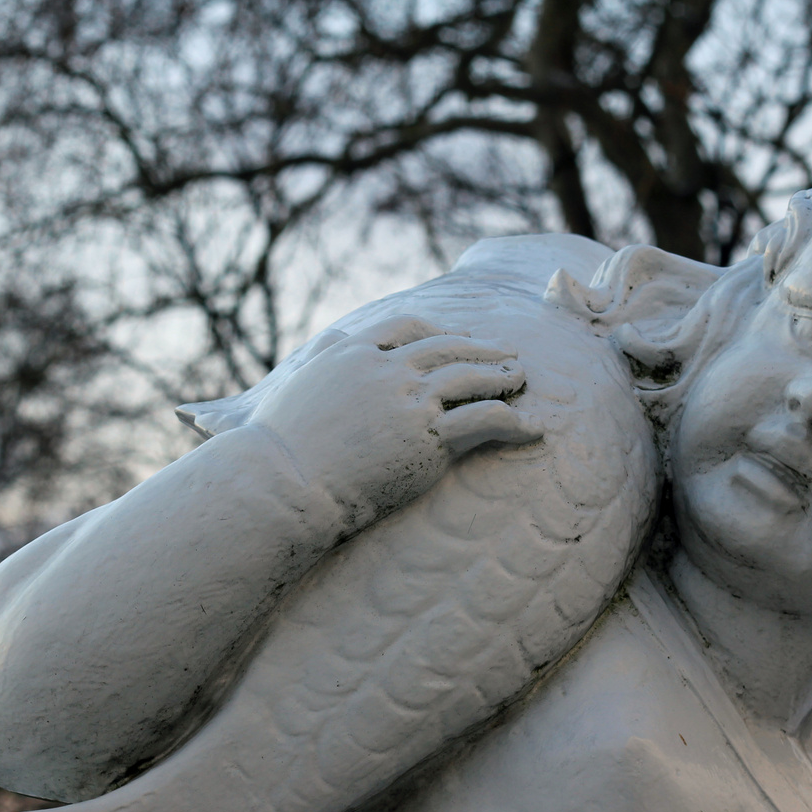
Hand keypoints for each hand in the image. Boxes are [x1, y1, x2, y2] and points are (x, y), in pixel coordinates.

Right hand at [249, 314, 542, 525]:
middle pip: (447, 347)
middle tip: (507, 355)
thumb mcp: (294, 385)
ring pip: (470, 376)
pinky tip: (531, 429)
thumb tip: (335, 340)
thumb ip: (320, 359)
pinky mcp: (428, 436)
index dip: (439, 331)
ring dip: (501, 376)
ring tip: (522, 379)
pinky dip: (513, 421)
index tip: (460, 338)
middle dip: (481, 349)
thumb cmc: (280, 447)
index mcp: (353, 352)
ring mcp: (409, 401)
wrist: (285, 483)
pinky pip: (484, 419)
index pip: (407, 327)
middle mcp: (386, 369)